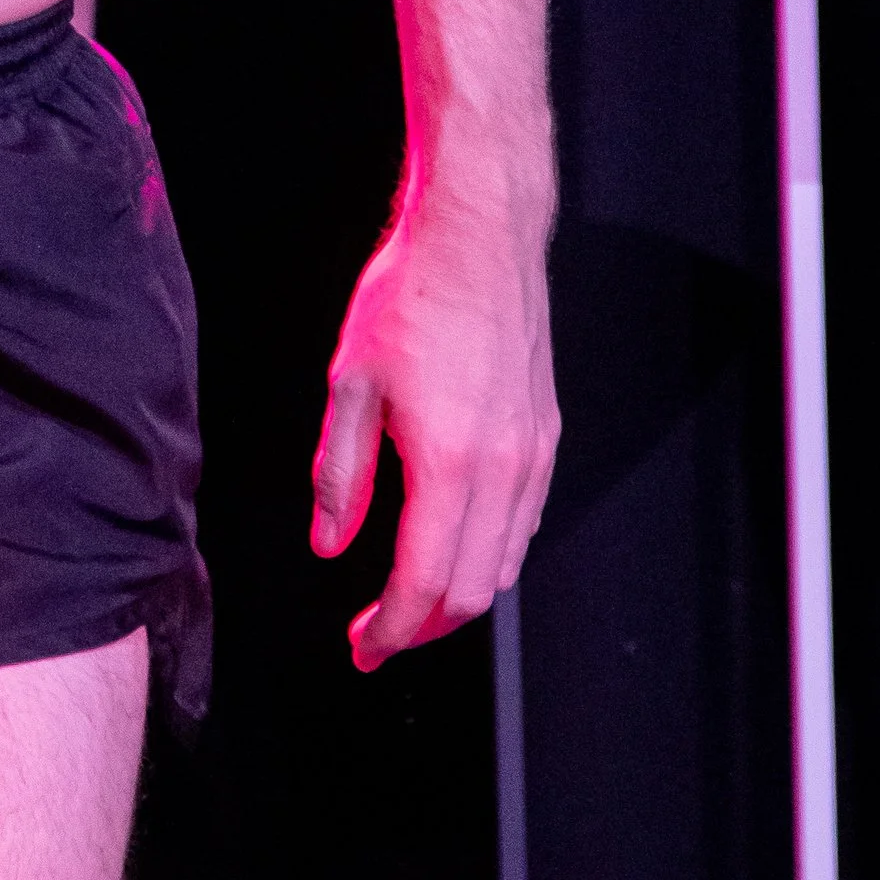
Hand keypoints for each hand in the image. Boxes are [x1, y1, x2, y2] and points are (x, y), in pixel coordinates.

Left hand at [311, 177, 558, 668]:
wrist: (479, 233)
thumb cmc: (409, 294)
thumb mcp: (351, 382)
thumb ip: (341, 474)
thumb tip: (332, 546)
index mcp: (449, 460)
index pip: (424, 583)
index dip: (391, 630)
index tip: (361, 647)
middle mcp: (504, 469)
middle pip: (471, 591)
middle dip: (422, 626)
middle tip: (377, 632)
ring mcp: (534, 455)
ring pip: (503, 564)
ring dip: (457, 594)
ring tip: (407, 596)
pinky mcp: (547, 436)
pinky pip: (522, 524)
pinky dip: (488, 554)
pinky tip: (451, 541)